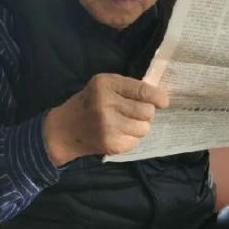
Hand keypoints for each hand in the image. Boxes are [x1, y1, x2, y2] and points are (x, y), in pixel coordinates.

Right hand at [44, 73, 168, 165]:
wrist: (64, 129)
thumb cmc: (89, 103)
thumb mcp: (103, 86)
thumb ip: (128, 88)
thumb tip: (159, 97)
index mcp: (106, 84)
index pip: (142, 90)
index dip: (158, 97)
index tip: (163, 102)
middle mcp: (106, 103)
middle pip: (147, 111)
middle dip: (145, 114)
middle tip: (133, 114)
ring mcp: (108, 126)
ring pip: (144, 128)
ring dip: (138, 127)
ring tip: (124, 124)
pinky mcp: (110, 144)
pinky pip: (135, 142)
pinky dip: (130, 140)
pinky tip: (117, 135)